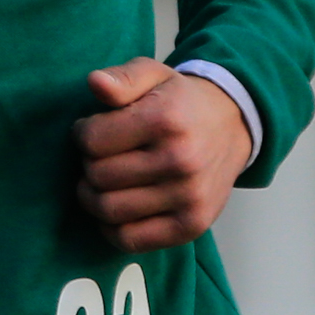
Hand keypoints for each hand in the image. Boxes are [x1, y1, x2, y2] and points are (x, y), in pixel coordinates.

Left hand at [73, 57, 253, 252]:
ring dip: (94, 197)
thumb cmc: (181, 101)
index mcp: (166, 119)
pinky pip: (130, 239)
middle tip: (101, 156)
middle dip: (88, 165)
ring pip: (108, 210)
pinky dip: (112, 228)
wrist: (232, 126)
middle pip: (97, 176)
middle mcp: (180, 160)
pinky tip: (117, 208)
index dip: (82, 134)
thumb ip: (122, 77)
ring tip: (105, 181)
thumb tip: (94, 82)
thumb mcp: (154, 75)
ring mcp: (188, 197)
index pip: (92, 140)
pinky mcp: (191, 225)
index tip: (93, 130)